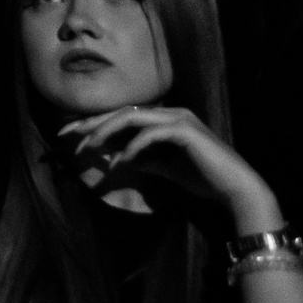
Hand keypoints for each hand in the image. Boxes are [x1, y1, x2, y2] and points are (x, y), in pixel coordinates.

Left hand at [62, 105, 280, 229]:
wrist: (235, 189)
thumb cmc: (202, 178)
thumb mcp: (163, 167)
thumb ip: (140, 158)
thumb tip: (113, 156)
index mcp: (165, 118)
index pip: (121, 116)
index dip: (93, 123)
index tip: (68, 136)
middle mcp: (171, 112)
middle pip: (120, 112)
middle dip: (91, 124)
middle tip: (67, 138)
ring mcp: (179, 119)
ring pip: (130, 117)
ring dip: (106, 132)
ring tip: (89, 149)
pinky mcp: (185, 131)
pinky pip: (150, 134)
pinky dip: (132, 147)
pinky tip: (120, 162)